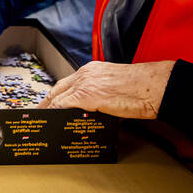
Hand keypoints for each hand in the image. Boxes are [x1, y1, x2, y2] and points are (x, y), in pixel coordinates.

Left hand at [38, 60, 174, 117]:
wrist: (155, 86)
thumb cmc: (144, 89)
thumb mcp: (116, 88)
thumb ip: (101, 95)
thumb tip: (93, 110)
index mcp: (93, 70)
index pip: (68, 83)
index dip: (56, 95)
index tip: (50, 103)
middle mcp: (86, 73)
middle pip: (57, 88)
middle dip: (46, 102)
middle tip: (38, 114)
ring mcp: (86, 83)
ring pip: (57, 97)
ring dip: (47, 110)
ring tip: (40, 122)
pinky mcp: (88, 95)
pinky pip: (64, 105)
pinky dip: (55, 113)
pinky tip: (51, 122)